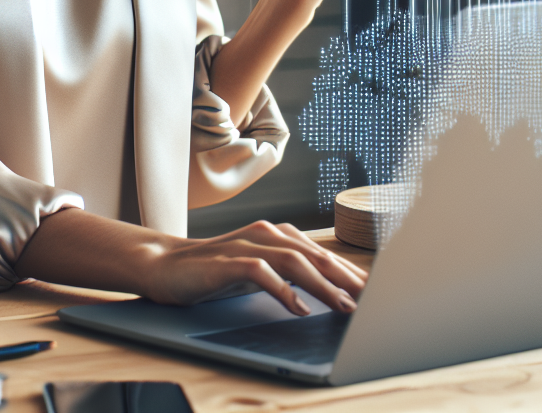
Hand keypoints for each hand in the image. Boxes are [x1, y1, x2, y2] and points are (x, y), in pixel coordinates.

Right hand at [144, 220, 367, 314]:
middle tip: (373, 300)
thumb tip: (332, 293)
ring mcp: (245, 244)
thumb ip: (289, 274)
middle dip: (346, 277)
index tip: (376, 292)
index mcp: (276, 234)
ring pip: (293, 260)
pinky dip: (282, 289)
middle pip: (314, 254)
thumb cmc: (216, 270)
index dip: (350, 272)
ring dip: (322, 284)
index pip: (322, 253)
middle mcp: (265, 233)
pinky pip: (260, 272)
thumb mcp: (258, 271)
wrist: (165, 265)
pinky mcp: (226, 261)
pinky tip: (298, 308)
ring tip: (344, 306)